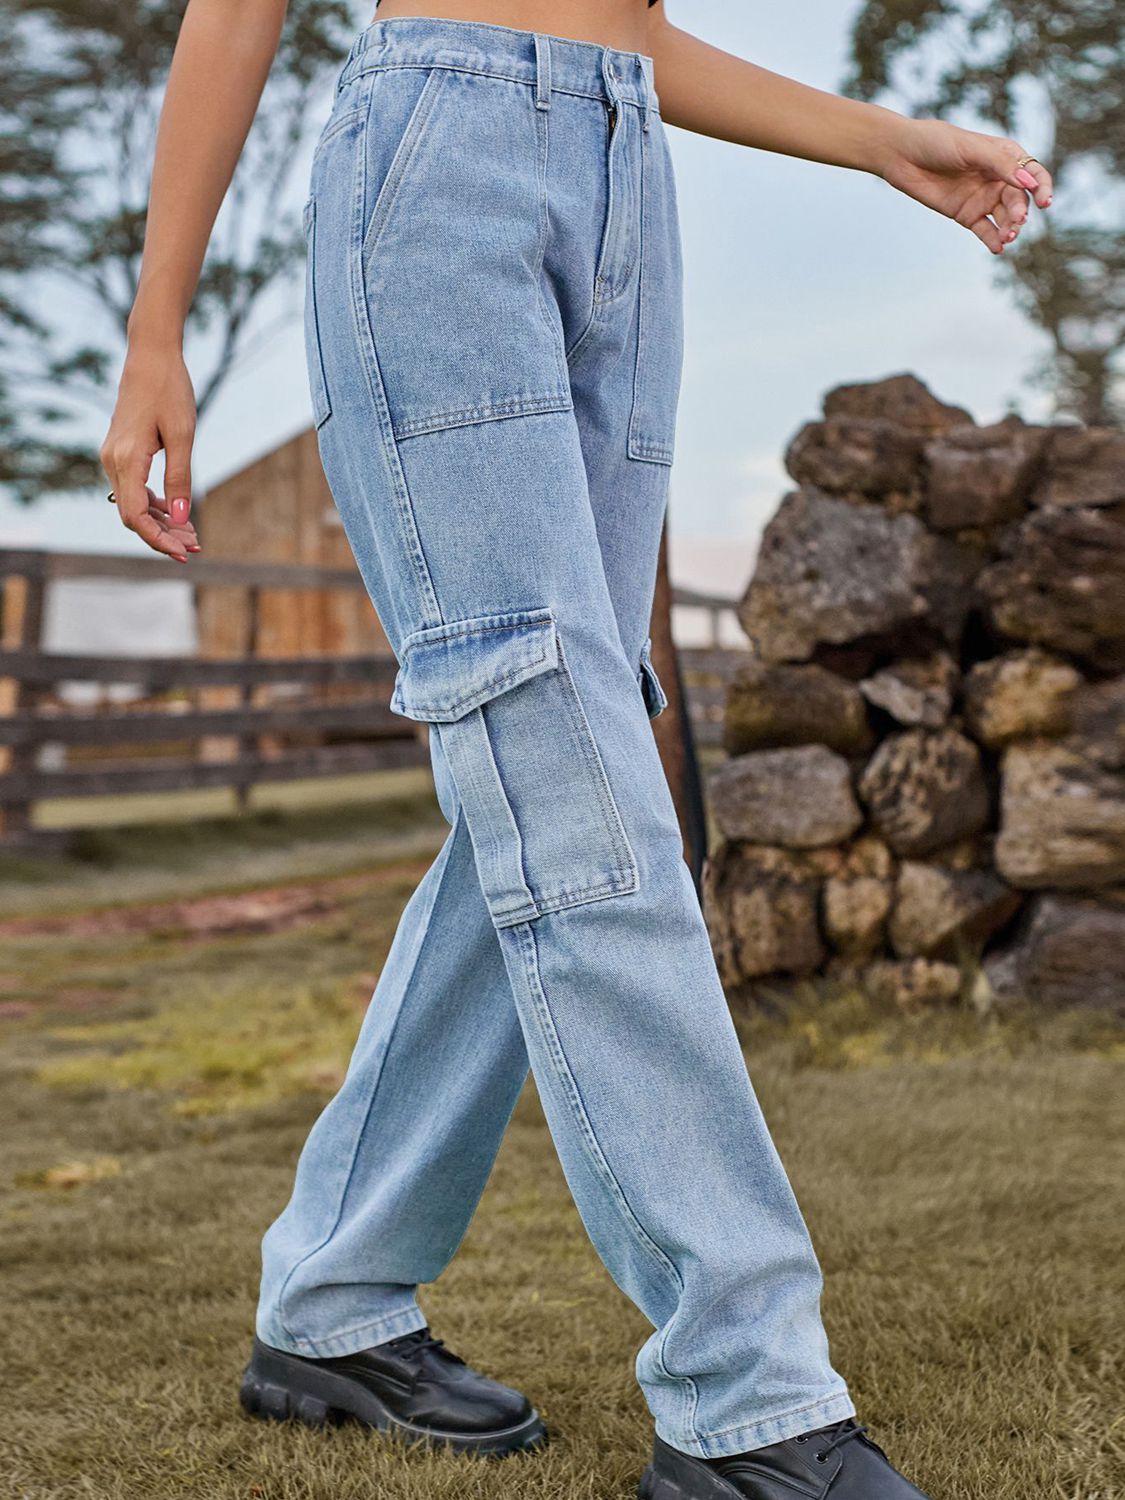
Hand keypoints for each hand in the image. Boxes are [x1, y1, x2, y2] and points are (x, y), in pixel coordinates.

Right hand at [100, 345, 201, 562]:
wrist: (151, 357)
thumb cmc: (170, 391)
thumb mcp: (183, 436)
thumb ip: (180, 478)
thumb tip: (183, 519)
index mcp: (126, 460)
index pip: (135, 516)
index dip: (158, 540)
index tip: (184, 553)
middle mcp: (112, 462)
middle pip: (133, 515)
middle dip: (164, 536)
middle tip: (197, 548)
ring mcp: (113, 457)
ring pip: (133, 504)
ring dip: (162, 522)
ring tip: (192, 536)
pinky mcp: (120, 452)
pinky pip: (134, 489)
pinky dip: (155, 505)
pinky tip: (177, 513)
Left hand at [877, 116, 1052, 253]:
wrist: (903, 156)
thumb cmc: (938, 143)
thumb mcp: (972, 150)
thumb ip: (1000, 165)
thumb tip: (1029, 182)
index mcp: (1005, 156)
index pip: (1033, 173)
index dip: (1043, 187)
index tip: (1045, 201)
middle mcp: (998, 179)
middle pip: (1019, 200)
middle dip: (1020, 212)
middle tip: (1016, 222)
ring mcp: (983, 198)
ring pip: (1005, 218)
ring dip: (1010, 229)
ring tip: (1007, 237)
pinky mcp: (967, 215)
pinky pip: (986, 231)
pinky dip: (993, 240)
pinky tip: (997, 248)